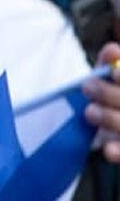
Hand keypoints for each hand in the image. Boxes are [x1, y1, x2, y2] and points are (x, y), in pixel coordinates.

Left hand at [83, 42, 119, 161]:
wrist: (111, 126)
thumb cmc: (112, 98)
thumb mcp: (111, 80)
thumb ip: (110, 64)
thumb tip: (111, 50)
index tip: (114, 73)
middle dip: (112, 95)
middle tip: (87, 87)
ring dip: (112, 119)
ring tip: (90, 111)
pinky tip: (108, 149)